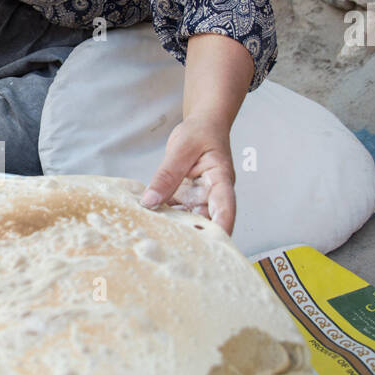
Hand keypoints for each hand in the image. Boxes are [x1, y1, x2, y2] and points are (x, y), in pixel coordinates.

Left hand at [140, 114, 235, 233]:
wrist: (203, 125)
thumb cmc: (200, 132)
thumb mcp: (181, 149)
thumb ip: (167, 175)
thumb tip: (150, 201)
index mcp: (220, 180)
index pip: (224, 207)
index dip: (220, 228)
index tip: (212, 245)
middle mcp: (213, 195)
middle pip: (208, 222)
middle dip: (194, 238)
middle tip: (172, 250)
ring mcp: (200, 199)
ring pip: (190, 221)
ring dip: (176, 230)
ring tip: (156, 241)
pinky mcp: (187, 200)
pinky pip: (177, 213)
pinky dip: (166, 219)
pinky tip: (150, 224)